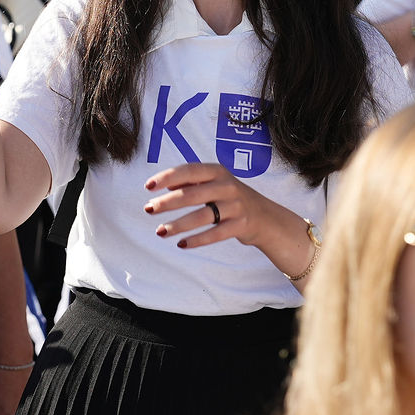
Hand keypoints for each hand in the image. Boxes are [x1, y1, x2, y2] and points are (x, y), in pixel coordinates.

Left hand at [145, 161, 291, 253]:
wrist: (265, 216)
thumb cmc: (231, 197)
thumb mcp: (214, 183)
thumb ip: (191, 182)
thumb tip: (164, 185)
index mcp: (218, 171)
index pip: (189, 170)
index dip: (168, 177)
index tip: (148, 186)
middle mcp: (227, 186)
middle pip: (193, 193)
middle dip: (168, 202)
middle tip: (148, 208)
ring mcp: (236, 206)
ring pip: (202, 216)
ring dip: (179, 224)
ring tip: (160, 231)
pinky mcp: (241, 225)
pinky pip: (215, 234)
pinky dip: (197, 240)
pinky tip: (182, 244)